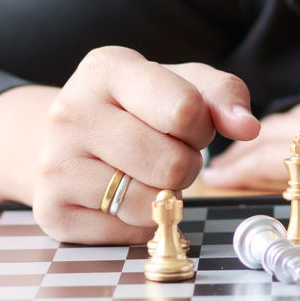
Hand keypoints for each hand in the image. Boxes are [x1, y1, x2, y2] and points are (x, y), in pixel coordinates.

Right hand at [31, 45, 259, 242]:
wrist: (64, 139)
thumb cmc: (136, 106)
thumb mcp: (180, 83)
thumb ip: (222, 95)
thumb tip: (248, 126)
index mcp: (106, 69)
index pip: (185, 109)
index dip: (203, 126)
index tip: (192, 124)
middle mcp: (71, 111)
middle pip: (171, 163)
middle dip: (187, 164)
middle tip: (171, 153)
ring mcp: (55, 163)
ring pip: (148, 202)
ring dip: (166, 196)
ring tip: (149, 174)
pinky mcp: (50, 211)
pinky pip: (125, 232)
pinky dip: (140, 222)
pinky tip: (125, 196)